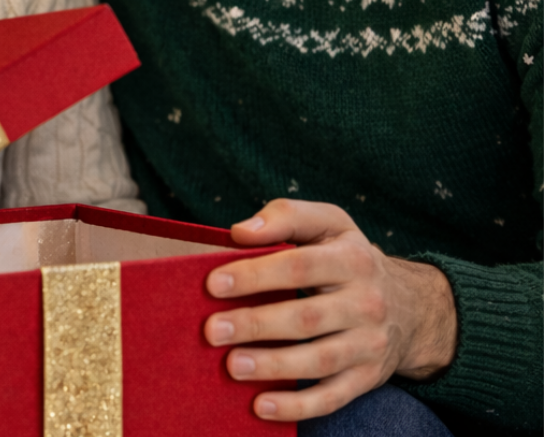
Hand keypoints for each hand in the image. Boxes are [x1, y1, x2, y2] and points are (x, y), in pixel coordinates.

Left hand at [203, 198, 456, 422]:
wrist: (411, 305)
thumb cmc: (347, 255)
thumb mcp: (327, 222)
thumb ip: (284, 217)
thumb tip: (240, 232)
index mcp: (351, 259)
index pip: (298, 266)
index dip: (255, 275)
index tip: (213, 284)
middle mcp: (365, 303)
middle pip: (305, 317)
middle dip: (255, 324)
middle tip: (211, 330)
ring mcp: (369, 344)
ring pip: (319, 360)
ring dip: (272, 366)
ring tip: (232, 365)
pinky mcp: (368, 378)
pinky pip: (332, 398)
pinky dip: (297, 406)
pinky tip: (261, 405)